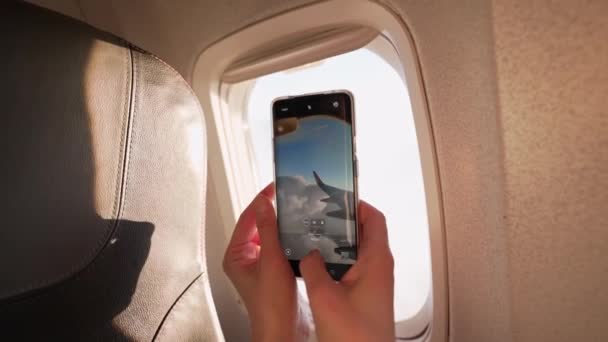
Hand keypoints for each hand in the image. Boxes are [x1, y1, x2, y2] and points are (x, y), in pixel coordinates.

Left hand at [223, 184, 309, 341]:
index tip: (272, 188)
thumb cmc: (270, 306)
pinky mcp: (274, 270)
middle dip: (271, 212)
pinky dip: (288, 238)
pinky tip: (299, 234)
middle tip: (286, 197)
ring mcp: (259, 264)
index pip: (246, 219)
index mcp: (236, 255)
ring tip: (293, 213)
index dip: (260, 201)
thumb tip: (263, 204)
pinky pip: (279, 246)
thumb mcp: (270, 261)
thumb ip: (268, 230)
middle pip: (258, 225)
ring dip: (281, 226)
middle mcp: (245, 259)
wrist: (284, 329)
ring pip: (269, 236)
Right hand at [300, 201, 394, 341]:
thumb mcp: (325, 297)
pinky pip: (351, 266)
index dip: (357, 203)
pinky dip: (336, 259)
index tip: (338, 195)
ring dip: (337, 241)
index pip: (374, 218)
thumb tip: (308, 254)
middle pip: (365, 231)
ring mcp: (373, 281)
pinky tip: (316, 265)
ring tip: (314, 234)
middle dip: (342, 220)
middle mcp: (379, 268)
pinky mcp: (365, 294)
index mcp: (377, 261)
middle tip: (320, 212)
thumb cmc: (357, 338)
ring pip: (356, 250)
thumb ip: (313, 269)